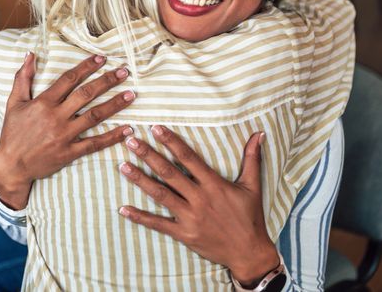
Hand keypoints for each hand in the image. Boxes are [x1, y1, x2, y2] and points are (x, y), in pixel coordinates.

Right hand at [0, 52, 135, 209]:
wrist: (11, 165)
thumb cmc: (12, 132)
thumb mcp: (14, 103)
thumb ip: (22, 78)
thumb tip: (30, 54)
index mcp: (43, 103)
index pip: (69, 79)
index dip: (86, 67)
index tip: (102, 59)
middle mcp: (56, 117)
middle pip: (86, 94)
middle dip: (107, 81)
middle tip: (124, 71)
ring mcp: (64, 135)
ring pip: (95, 116)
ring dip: (115, 105)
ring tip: (131, 95)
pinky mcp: (69, 153)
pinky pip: (95, 143)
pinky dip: (112, 137)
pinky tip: (128, 130)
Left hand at [118, 126, 279, 286]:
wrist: (249, 252)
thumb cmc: (250, 217)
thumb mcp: (253, 186)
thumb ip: (252, 159)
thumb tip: (258, 134)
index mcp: (214, 184)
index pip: (189, 158)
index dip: (172, 142)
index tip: (156, 128)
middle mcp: (199, 198)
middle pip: (169, 173)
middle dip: (149, 156)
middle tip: (131, 142)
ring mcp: (190, 217)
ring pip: (160, 194)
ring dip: (140, 180)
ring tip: (123, 166)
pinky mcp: (184, 234)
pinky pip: (158, 224)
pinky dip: (140, 217)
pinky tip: (123, 209)